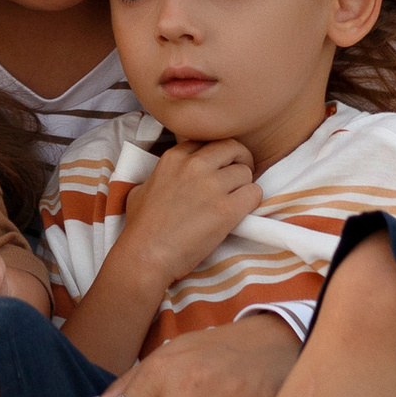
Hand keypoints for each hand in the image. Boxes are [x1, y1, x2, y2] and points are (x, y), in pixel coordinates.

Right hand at [117, 138, 262, 283]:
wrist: (145, 255)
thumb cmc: (140, 227)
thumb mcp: (142, 188)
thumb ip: (160, 176)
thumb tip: (167, 178)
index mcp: (174, 157)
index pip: (209, 140)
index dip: (218, 155)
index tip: (220, 167)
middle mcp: (194, 165)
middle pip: (233, 148)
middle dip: (240, 161)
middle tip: (238, 178)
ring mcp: (211, 186)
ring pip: (246, 172)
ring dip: (244, 186)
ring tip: (236, 201)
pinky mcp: (226, 209)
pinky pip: (254, 194)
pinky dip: (252, 202)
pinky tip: (240, 212)